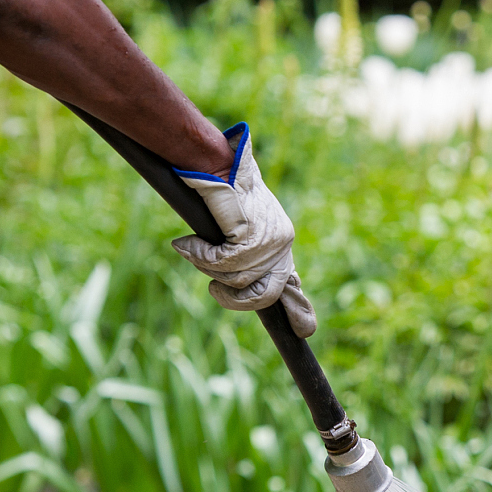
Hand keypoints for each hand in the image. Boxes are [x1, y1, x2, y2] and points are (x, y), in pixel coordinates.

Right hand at [168, 124, 317, 334]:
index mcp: (282, 239)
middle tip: (215, 291)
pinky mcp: (252, 234)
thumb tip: (235, 284)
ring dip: (208, 269)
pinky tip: (185, 244)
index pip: (292, 282)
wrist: (213, 161)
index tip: (306, 330)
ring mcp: (271, 239)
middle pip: (264, 293)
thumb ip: (243, 252)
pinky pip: (223, 262)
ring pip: (238, 279)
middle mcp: (283, 241)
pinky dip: (200, 256)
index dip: (299, 309)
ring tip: (192, 251)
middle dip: (236, 300)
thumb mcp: (238, 222)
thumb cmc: (219, 188)